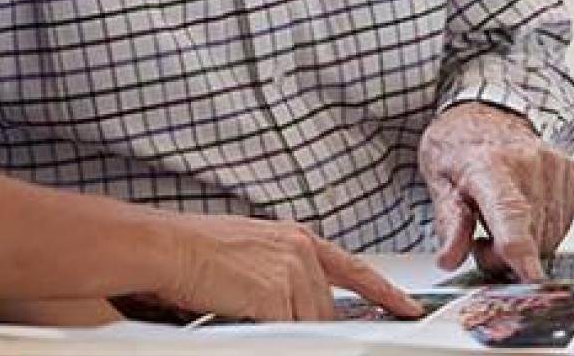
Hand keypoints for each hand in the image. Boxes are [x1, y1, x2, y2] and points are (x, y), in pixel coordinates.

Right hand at [148, 214, 422, 322]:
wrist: (167, 247)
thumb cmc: (193, 248)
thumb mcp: (250, 252)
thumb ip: (280, 272)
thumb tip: (296, 303)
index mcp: (296, 238)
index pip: (354, 269)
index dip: (384, 291)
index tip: (407, 307)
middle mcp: (300, 251)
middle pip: (326, 309)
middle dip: (311, 325)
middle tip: (279, 323)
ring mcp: (291, 273)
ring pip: (308, 324)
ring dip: (285, 329)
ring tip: (246, 313)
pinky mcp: (276, 297)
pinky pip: (286, 332)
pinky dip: (270, 335)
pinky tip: (245, 322)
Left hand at [419, 103, 573, 280]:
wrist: (487, 112)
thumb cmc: (459, 145)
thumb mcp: (438, 180)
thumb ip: (448, 223)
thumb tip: (450, 258)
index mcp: (488, 164)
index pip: (508, 213)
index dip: (519, 249)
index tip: (530, 276)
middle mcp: (528, 162)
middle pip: (530, 236)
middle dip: (504, 255)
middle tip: (479, 240)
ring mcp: (554, 166)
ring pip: (550, 236)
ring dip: (525, 244)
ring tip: (498, 222)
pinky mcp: (571, 172)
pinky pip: (562, 223)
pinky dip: (542, 230)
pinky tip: (522, 212)